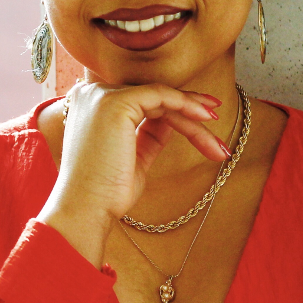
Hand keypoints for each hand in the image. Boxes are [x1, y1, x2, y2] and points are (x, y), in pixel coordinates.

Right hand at [38, 82, 225, 265]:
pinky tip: (204, 120)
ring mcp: (102, 95)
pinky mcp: (115, 102)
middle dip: (189, 108)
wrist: (86, 209)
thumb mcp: (134, 156)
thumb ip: (149, 134)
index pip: (142, 100)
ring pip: (161, 98)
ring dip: (193, 117)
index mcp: (91, 105)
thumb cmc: (106, 193)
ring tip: (214, 141)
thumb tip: (173, 120)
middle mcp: (93, 93)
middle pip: (153, 97)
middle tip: (216, 119)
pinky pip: (161, 95)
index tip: (203, 119)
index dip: (175, 107)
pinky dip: (186, 105)